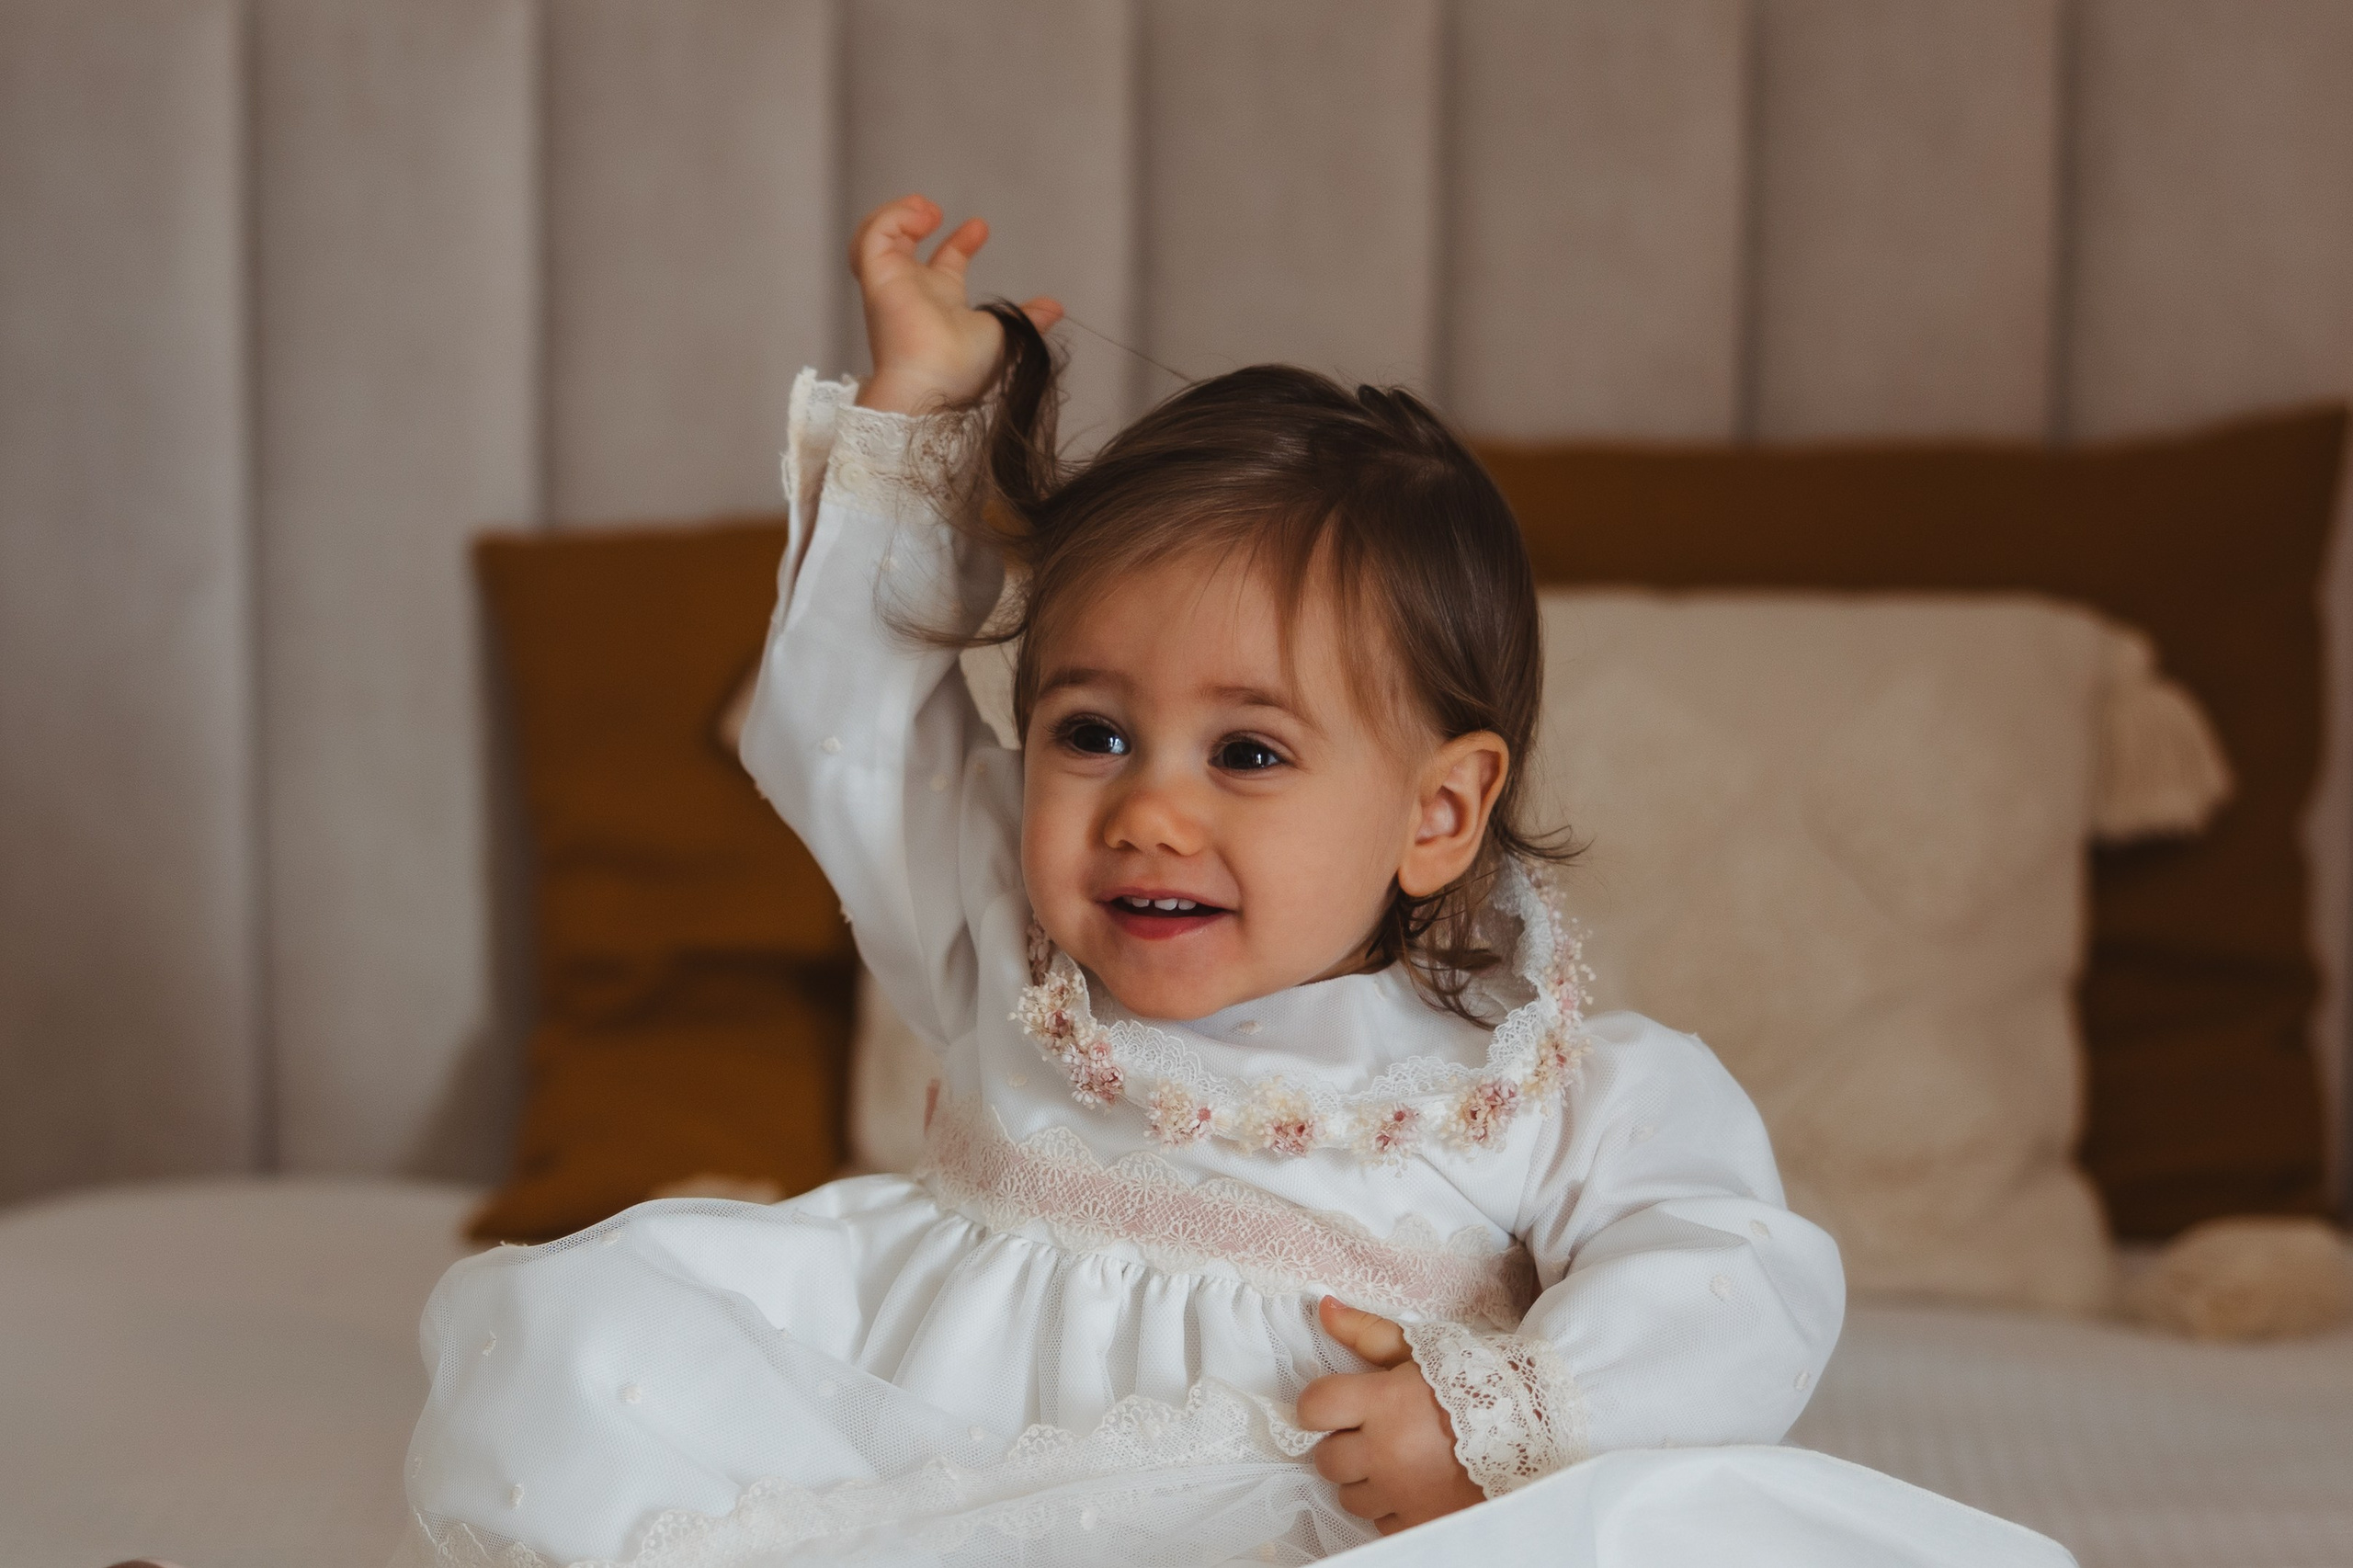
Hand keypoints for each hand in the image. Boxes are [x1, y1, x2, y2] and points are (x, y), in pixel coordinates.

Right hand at [849, 194, 1061, 413]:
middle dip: (916, 218)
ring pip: (875, 238)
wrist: (935, 384)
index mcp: (941, 301)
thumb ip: (1029, 318)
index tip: (981, 227)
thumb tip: (1055, 309)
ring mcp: (892, 282)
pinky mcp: (878, 276)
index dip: (961, 242)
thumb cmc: (964, 370)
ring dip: (897, 215)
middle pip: (903, 244)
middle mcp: (913, 290)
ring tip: (926, 209)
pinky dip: (894, 217)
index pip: (946, 263)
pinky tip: (923, 216)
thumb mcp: (1008, 334)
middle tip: (937, 211)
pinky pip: (873, 236)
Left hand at [1298, 1296, 1485, 1534]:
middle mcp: (1386, 1451)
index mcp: (1382, 1403)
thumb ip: (1366, 1332)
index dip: (1319, 1406)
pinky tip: (1414, 1487)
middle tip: (1374, 1434)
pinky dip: (1392, 1509)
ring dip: (1365, 1481)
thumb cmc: (1473, 1382)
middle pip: (1326, 1459)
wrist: (1534, 1427)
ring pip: (1350, 1497)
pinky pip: (1381, 1523)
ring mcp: (1402, 1493)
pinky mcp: (1420, 1524)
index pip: (1313, 1408)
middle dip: (1344, 1446)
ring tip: (1398, 1461)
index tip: (1336, 1406)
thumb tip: (1323, 1308)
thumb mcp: (1421, 1350)